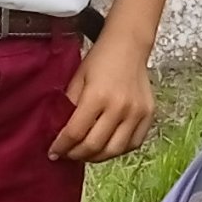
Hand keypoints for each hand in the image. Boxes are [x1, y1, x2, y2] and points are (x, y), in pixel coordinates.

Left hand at [49, 36, 157, 163]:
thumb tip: (60, 132)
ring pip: (114, 150)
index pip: (75, 133)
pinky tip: (106, 146)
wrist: (129, 45)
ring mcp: (136, 113)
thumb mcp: (77, 79)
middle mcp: (119, 107)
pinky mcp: (148, 115)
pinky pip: (133, 144)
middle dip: (76, 155)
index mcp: (97, 96)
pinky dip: (118, 150)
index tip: (53, 152)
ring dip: (96, 157)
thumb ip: (69, 106)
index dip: (61, 147)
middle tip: (67, 154)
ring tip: (85, 153)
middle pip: (94, 146)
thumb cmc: (100, 59)